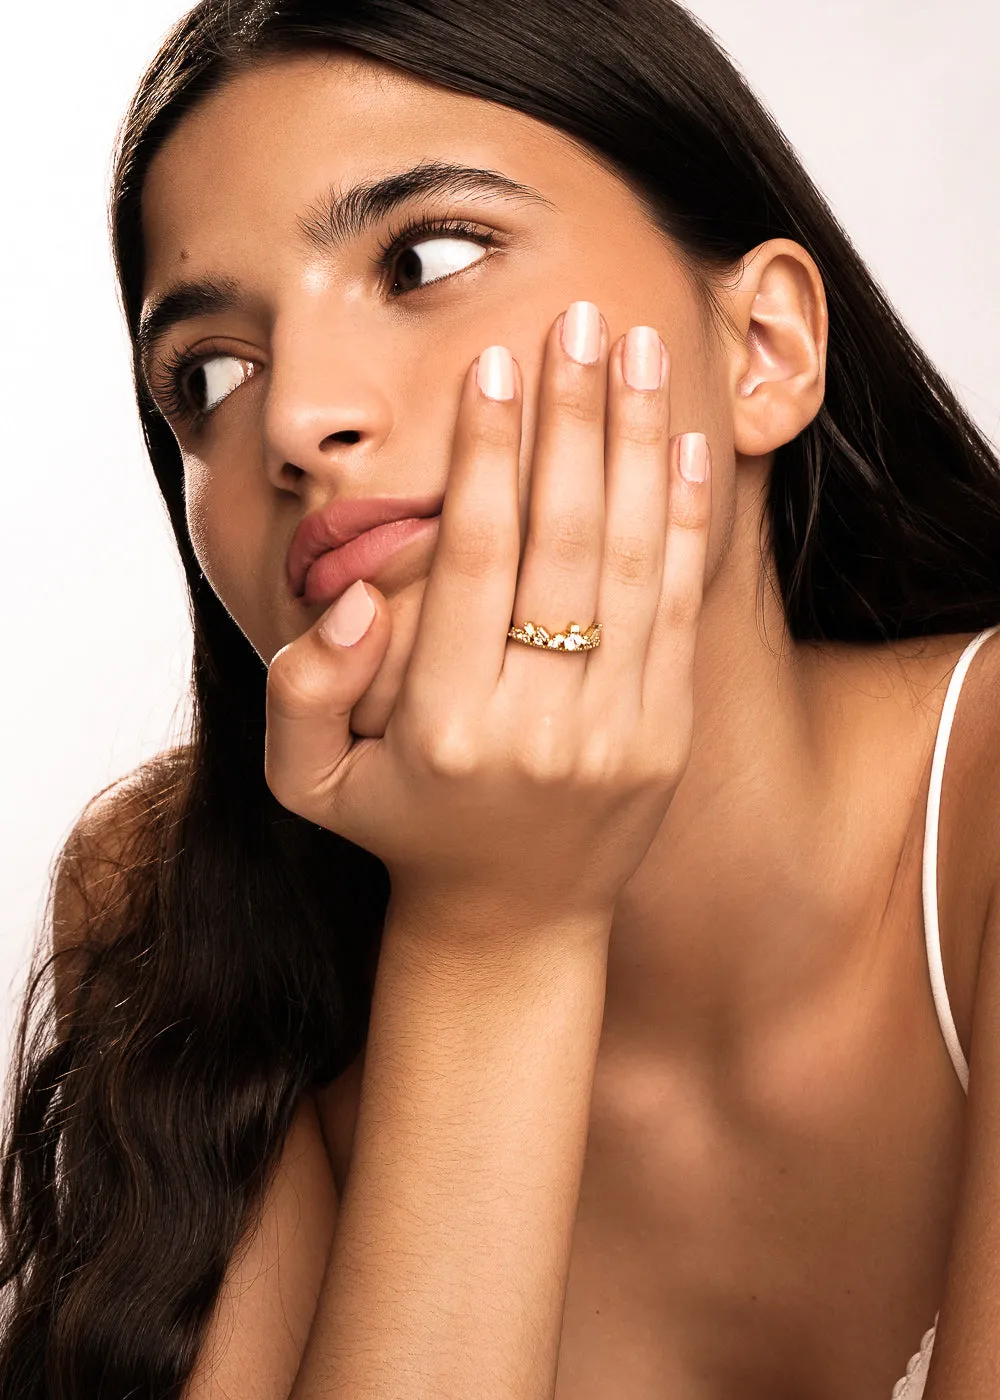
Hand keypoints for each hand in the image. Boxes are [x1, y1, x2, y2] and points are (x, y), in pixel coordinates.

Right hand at [264, 302, 711, 936]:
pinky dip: (685, 523)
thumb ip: (302, 691)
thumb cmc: (405, 828)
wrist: (510, 919)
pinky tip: (681, 444)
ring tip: (635, 349)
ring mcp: (616, 733)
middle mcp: (540, 725)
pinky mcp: (666, 735)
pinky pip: (682, 611)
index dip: (486, 455)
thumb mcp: (309, 784)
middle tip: (578, 318)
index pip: (473, 560)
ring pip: (635, 563)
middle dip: (572, 419)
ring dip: (637, 446)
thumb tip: (355, 597)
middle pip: (563, 542)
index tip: (495, 364)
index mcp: (447, 725)